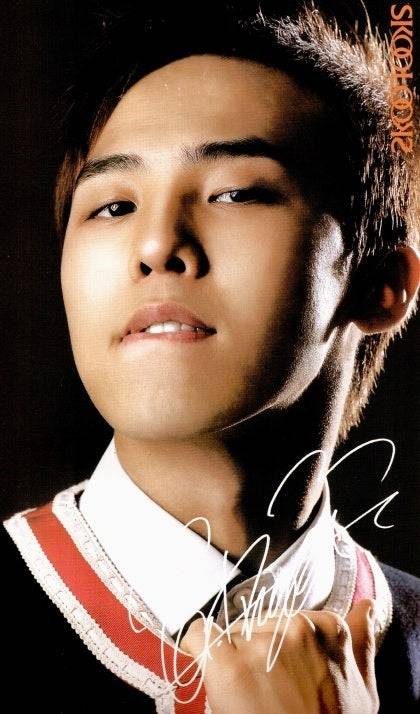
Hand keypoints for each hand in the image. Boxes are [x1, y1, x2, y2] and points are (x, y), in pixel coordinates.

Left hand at [179, 598, 378, 713]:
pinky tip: (207, 665)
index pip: (288, 618)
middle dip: (257, 651)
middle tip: (268, 689)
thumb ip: (360, 643)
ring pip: (231, 634)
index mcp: (328, 628)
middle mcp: (293, 629)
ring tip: (249, 693)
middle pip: (258, 624)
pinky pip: (200, 636)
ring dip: (234, 658)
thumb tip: (366, 606)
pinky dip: (197, 647)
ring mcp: (260, 645)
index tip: (283, 674)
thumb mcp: (361, 690)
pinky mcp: (228, 665)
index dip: (280, 648)